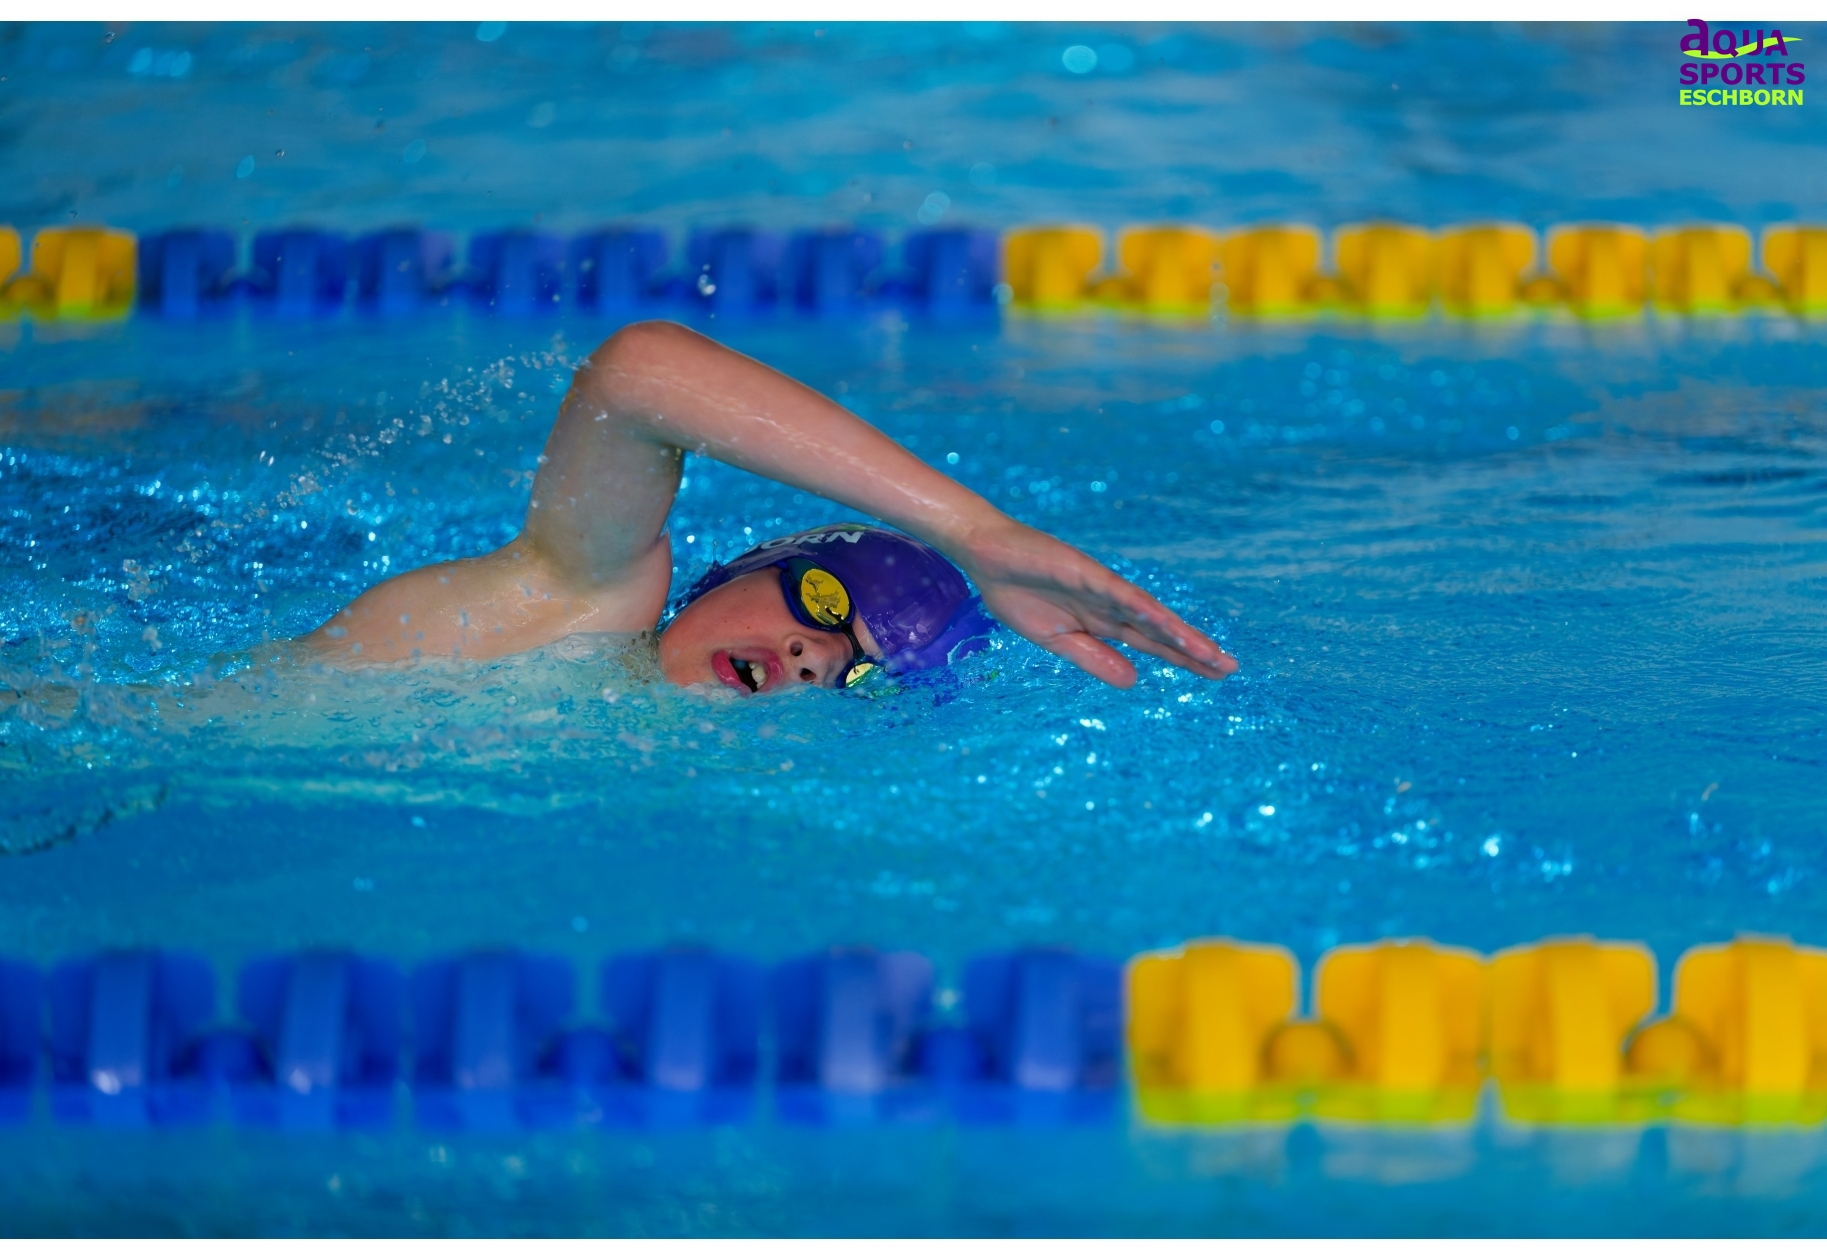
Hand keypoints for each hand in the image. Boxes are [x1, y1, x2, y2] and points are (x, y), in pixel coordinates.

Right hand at [955, 518, 1238, 688]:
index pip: (1153, 643)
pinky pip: (1118, 593)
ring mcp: (1101, 586)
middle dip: (1192, 649)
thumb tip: (1133, 682)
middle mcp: (1111, 604)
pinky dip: (1142, 609)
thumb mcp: (1057, 640)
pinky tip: (1164, 623)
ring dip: (1176, 633)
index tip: (1215, 674)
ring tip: (1207, 652)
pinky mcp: (1085, 572)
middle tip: (1229, 668)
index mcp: (1103, 621)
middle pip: (1159, 631)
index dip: (1183, 658)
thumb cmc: (1018, 593)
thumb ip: (1093, 659)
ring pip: (1147, 614)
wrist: (986, 557)